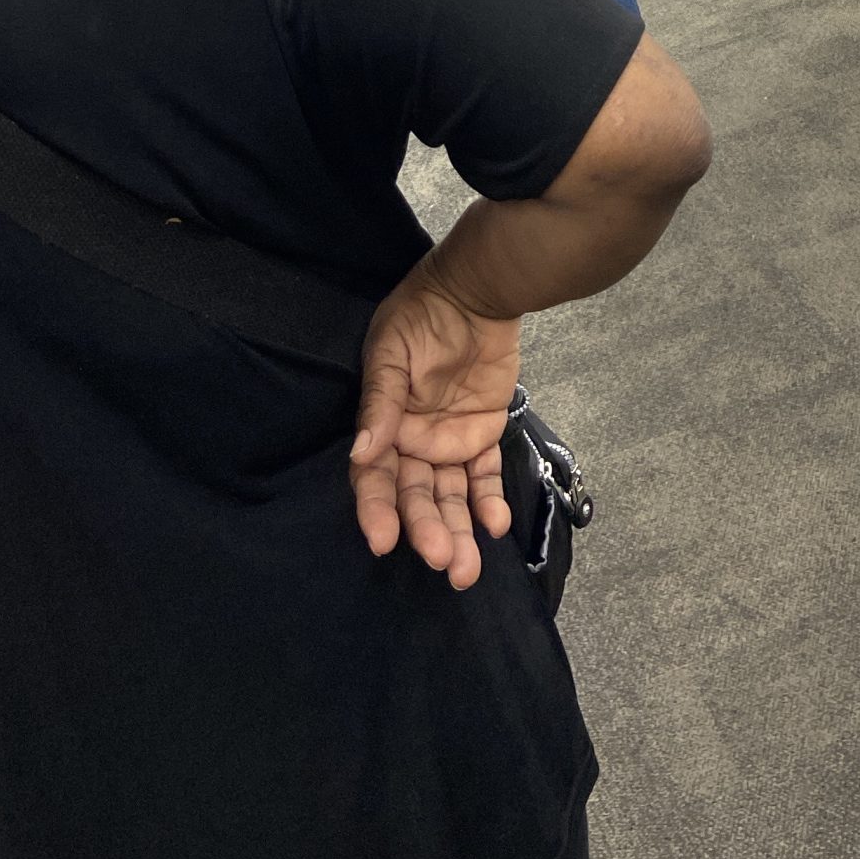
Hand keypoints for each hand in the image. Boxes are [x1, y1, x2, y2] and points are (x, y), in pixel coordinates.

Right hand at [349, 269, 518, 584]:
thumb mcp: (391, 352)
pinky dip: (490, 502)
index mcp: (383, 427)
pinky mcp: (483, 436)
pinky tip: (496, 525)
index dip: (377, 510)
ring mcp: (449, 443)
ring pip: (451, 498)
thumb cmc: (422, 316)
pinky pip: (484, 477)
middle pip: (416, 497)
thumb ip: (380, 403)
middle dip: (427, 531)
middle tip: (444, 562)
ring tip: (467, 569)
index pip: (376, 478)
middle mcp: (412, 444)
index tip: (384, 541)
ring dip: (458, 531)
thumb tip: (363, 455)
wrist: (476, 290)